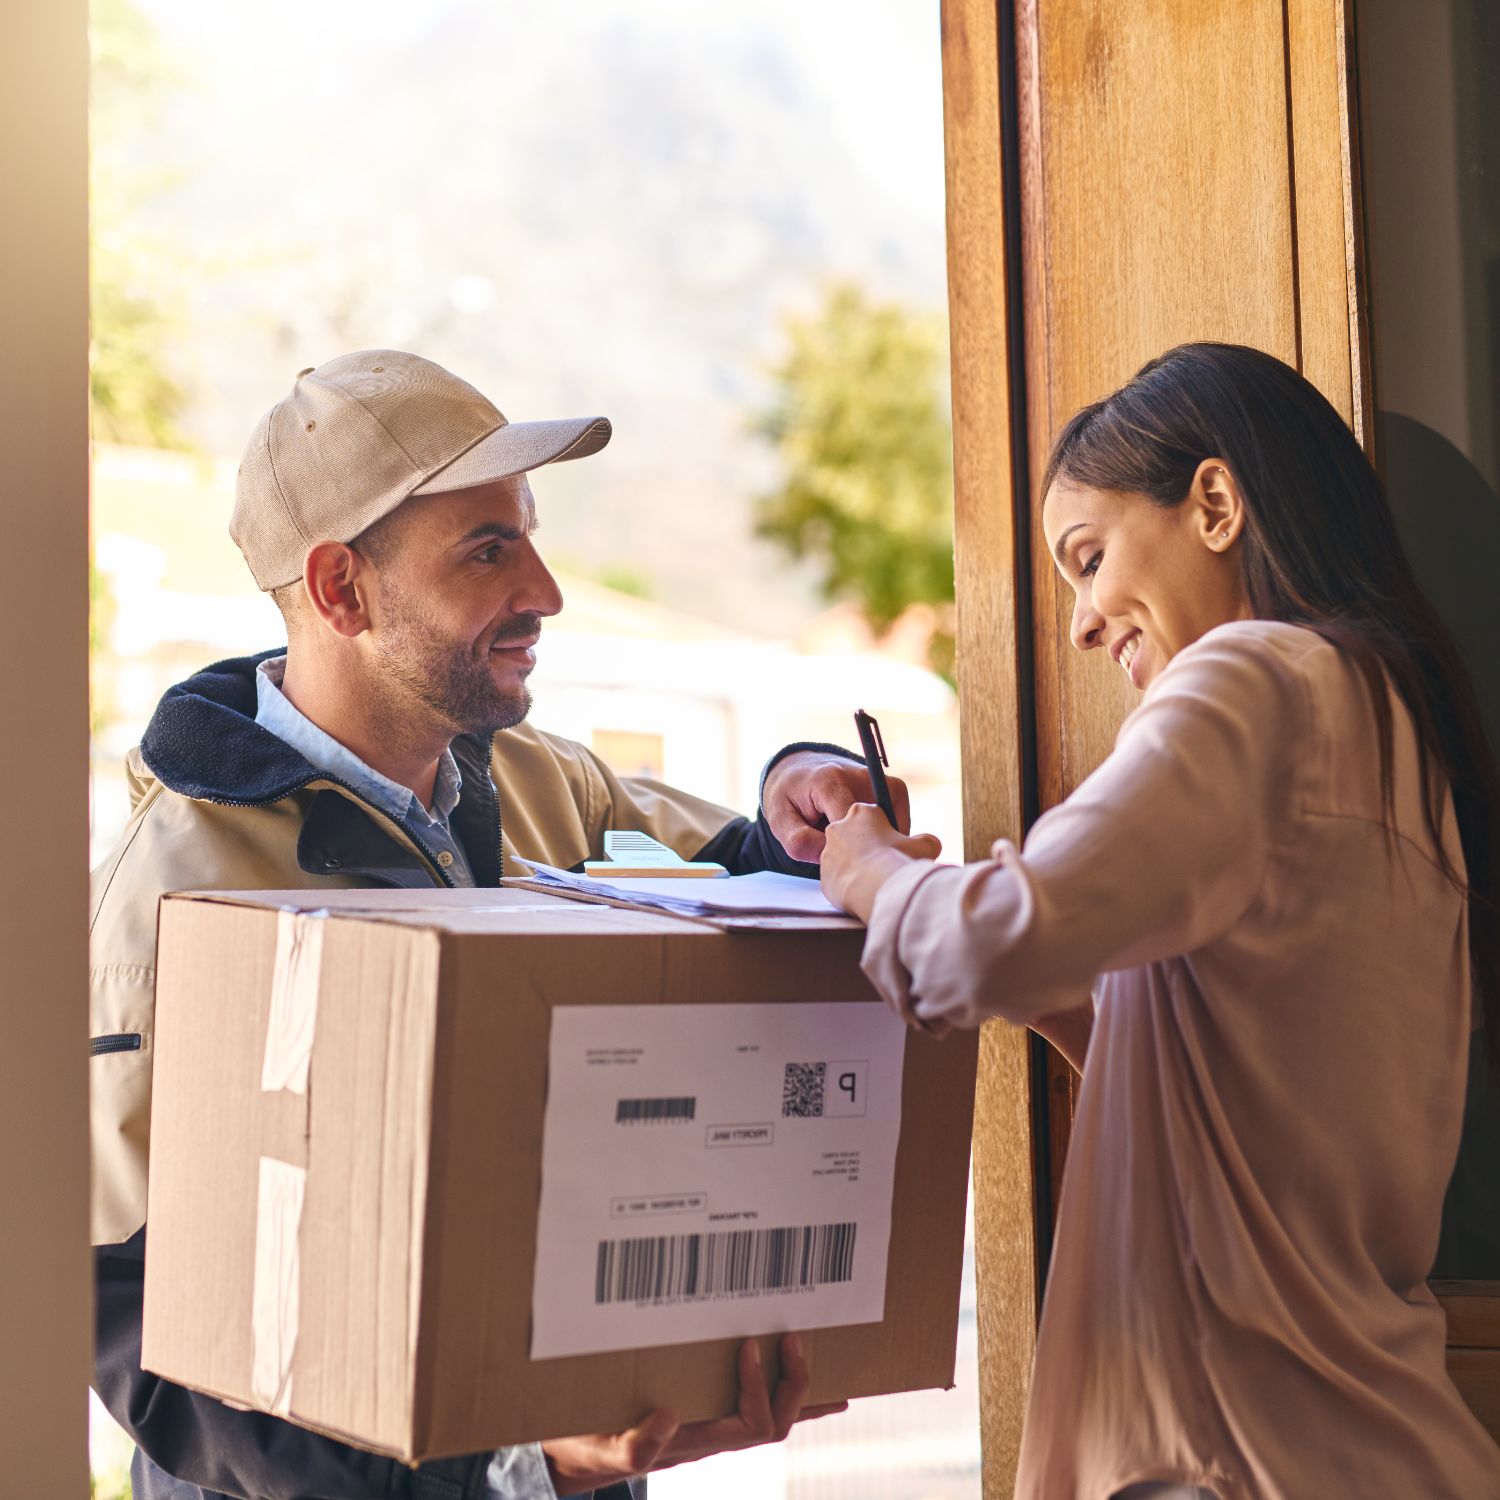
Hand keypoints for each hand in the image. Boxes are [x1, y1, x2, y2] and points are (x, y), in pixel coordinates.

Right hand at [541, 1334, 846, 1495]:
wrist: (577, 1453)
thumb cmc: (591, 1446)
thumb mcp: (605, 1448)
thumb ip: (634, 1445)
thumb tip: (669, 1418)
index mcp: (697, 1442)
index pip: (753, 1425)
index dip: (761, 1388)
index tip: (750, 1344)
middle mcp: (714, 1436)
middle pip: (774, 1423)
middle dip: (793, 1385)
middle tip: (794, 1338)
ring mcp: (713, 1427)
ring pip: (771, 1416)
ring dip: (796, 1389)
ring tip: (819, 1360)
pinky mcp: (705, 1414)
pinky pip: (752, 1407)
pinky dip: (779, 1391)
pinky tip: (794, 1377)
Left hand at [762, 751, 911, 862]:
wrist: (801, 769)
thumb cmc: (789, 797)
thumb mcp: (779, 820)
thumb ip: (799, 841)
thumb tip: (829, 857)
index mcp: (830, 782)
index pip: (851, 828)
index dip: (845, 853)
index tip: (837, 864)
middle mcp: (862, 776)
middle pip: (876, 829)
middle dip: (865, 850)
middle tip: (847, 859)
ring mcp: (882, 781)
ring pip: (892, 827)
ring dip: (877, 843)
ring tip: (852, 843)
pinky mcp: (894, 788)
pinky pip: (898, 822)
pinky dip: (885, 835)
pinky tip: (864, 836)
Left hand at [820, 803, 940, 921]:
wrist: (871, 891)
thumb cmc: (896, 862)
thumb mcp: (925, 847)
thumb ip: (926, 842)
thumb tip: (927, 844)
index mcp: (862, 811)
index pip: (876, 817)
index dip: (890, 833)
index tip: (898, 847)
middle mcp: (839, 826)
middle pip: (858, 835)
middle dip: (872, 846)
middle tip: (888, 863)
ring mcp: (828, 852)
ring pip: (847, 857)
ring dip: (860, 865)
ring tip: (878, 880)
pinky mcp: (823, 876)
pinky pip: (840, 878)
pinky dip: (852, 884)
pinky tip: (866, 893)